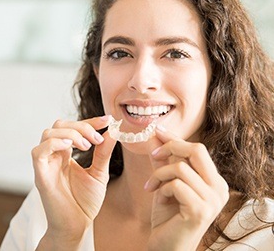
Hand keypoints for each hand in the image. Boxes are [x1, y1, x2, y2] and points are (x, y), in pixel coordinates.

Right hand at [32, 115, 115, 247]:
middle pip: (59, 125)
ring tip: (87, 146)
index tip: (108, 120)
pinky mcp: (40, 175)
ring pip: (48, 133)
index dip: (90, 121)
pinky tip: (71, 148)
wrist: (78, 225)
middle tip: (97, 138)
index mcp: (66, 153)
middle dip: (81, 126)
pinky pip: (39, 151)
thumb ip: (103, 152)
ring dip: (71, 134)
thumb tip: (112, 131)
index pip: (74, 128)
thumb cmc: (85, 201)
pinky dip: (55, 143)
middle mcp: (54, 155)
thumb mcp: (99, 172)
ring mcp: (46, 164)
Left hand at [146, 126, 228, 250]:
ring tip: (152, 186)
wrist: (167, 246)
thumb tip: (154, 136)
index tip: (157, 130)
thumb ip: (163, 160)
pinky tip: (158, 199)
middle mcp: (219, 188)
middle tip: (153, 154)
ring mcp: (213, 200)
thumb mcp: (165, 182)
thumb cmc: (168, 214)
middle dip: (171, 146)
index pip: (197, 149)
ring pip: (181, 167)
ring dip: (160, 174)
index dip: (175, 138)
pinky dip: (162, 188)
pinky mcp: (201, 210)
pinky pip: (176, 184)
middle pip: (197, 150)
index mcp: (214, 180)